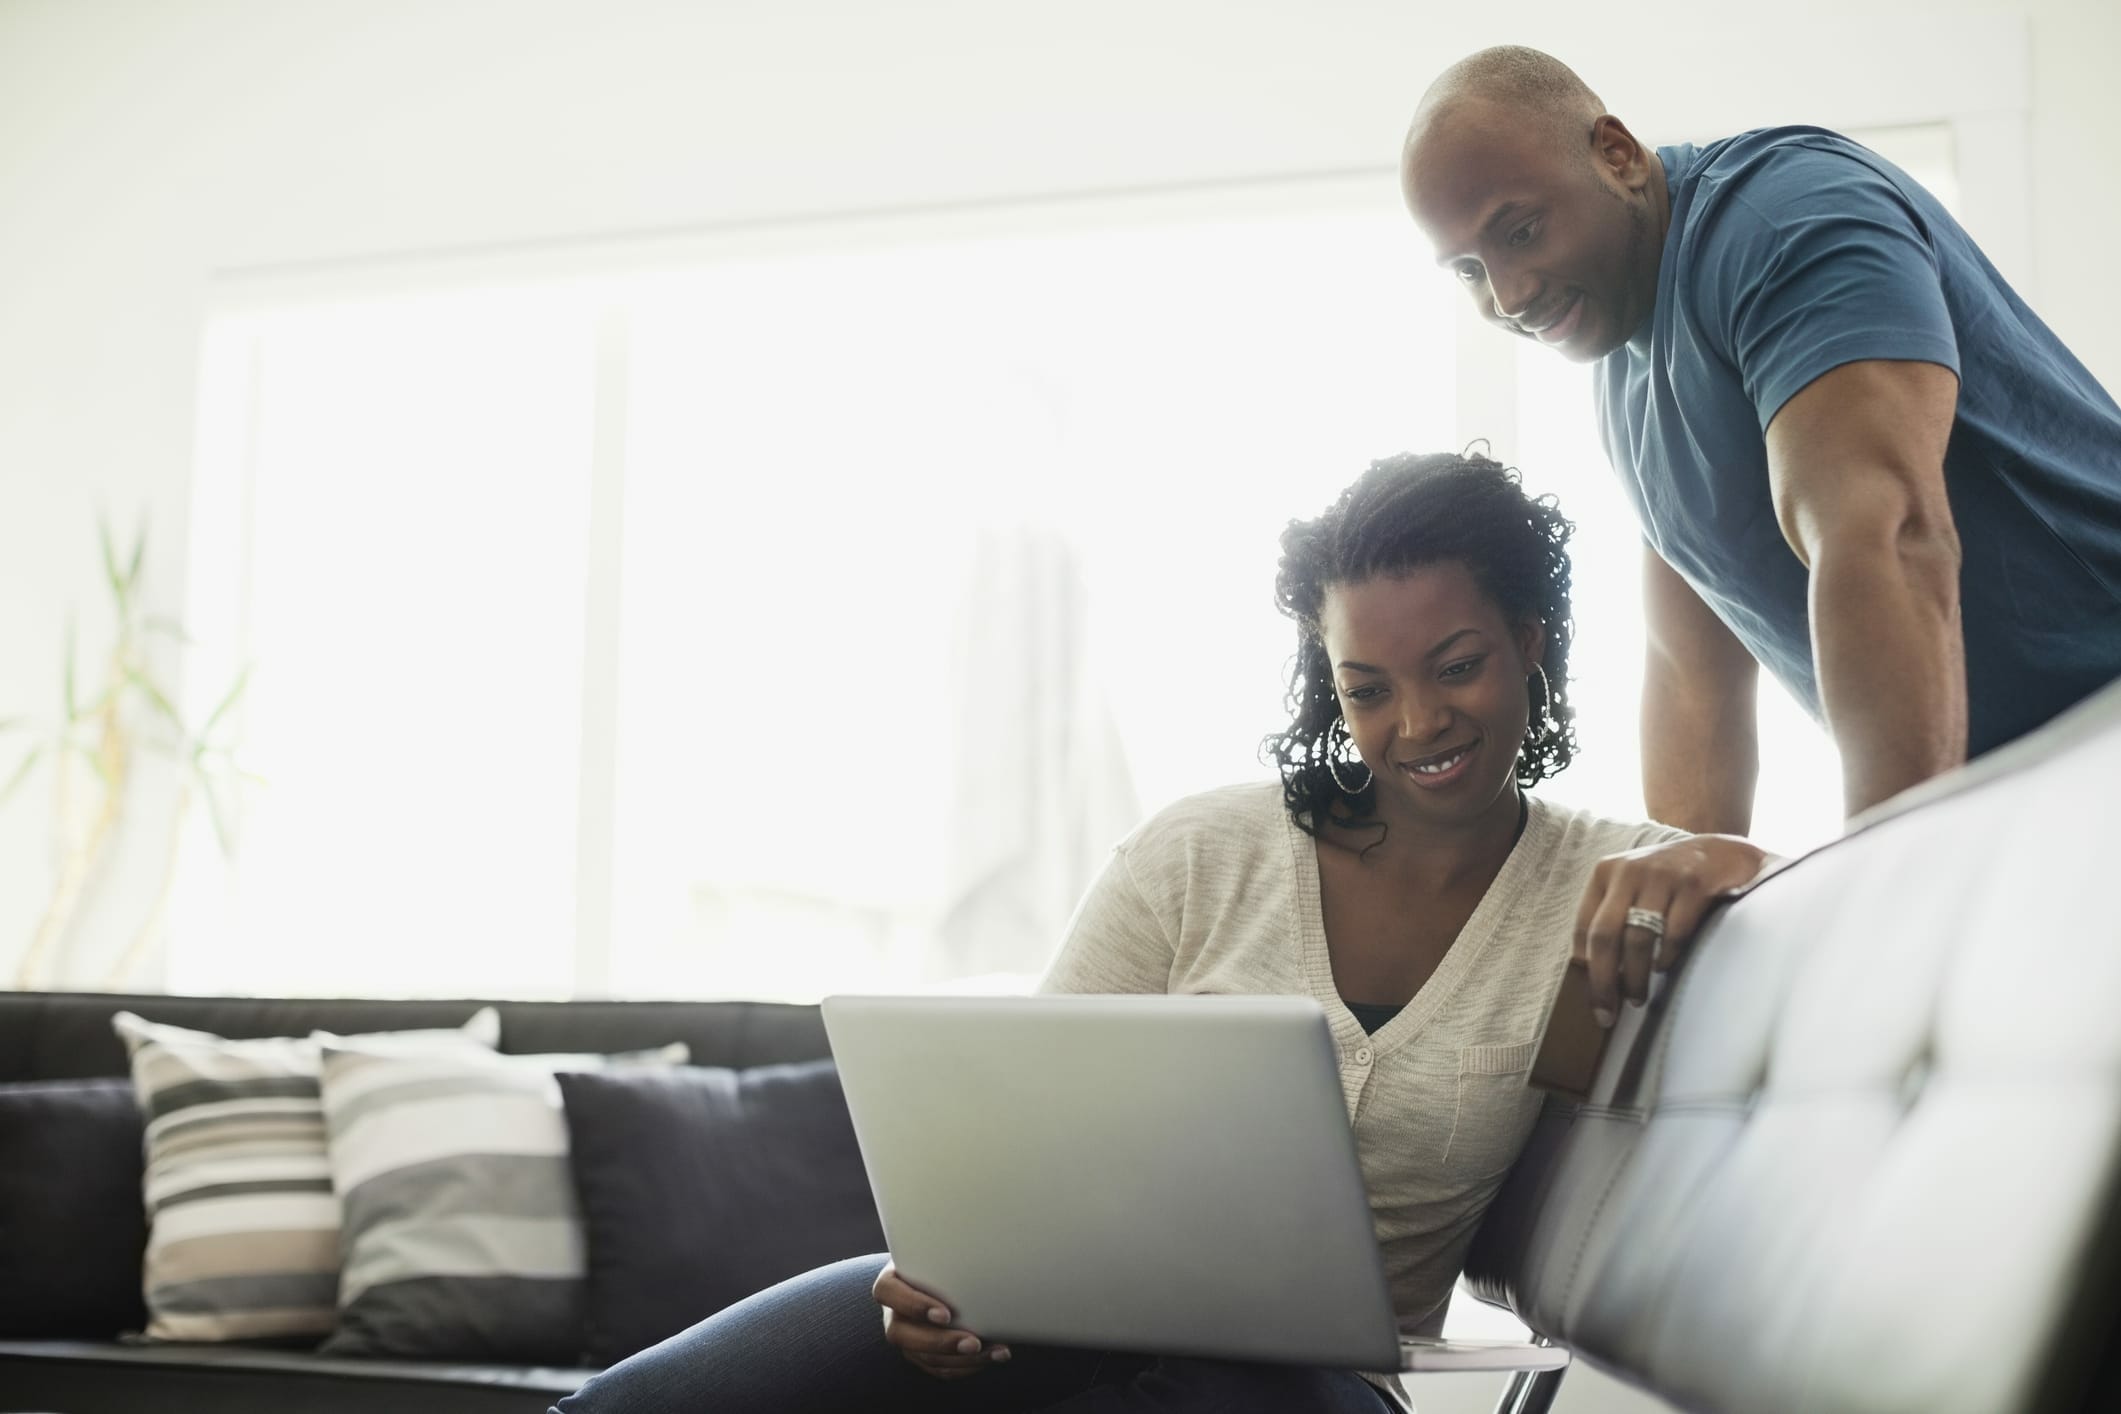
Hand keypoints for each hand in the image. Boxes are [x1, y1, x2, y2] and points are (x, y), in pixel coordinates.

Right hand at [873, 1261, 1011, 1379]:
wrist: (940, 1275)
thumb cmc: (941, 1259)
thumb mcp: (937, 1251)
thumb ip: (946, 1251)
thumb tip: (983, 1244)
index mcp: (891, 1282)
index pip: (888, 1292)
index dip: (914, 1305)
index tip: (945, 1314)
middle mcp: (893, 1312)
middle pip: (902, 1334)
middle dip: (940, 1342)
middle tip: (974, 1342)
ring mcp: (905, 1336)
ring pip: (924, 1357)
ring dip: (962, 1360)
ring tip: (995, 1352)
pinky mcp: (920, 1354)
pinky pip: (939, 1368)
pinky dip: (966, 1367)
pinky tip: (991, 1357)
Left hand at [1572, 835, 1773, 1026]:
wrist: (1721, 853)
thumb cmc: (1669, 880)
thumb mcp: (1632, 887)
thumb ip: (1612, 917)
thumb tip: (1596, 973)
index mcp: (1605, 874)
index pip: (1584, 928)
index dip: (1585, 968)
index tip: (1591, 999)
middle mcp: (1628, 872)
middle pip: (1605, 935)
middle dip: (1604, 980)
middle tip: (1608, 1012)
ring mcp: (1661, 876)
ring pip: (1638, 938)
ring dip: (1636, 976)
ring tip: (1638, 998)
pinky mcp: (1692, 885)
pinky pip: (1674, 933)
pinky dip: (1666, 957)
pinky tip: (1664, 968)